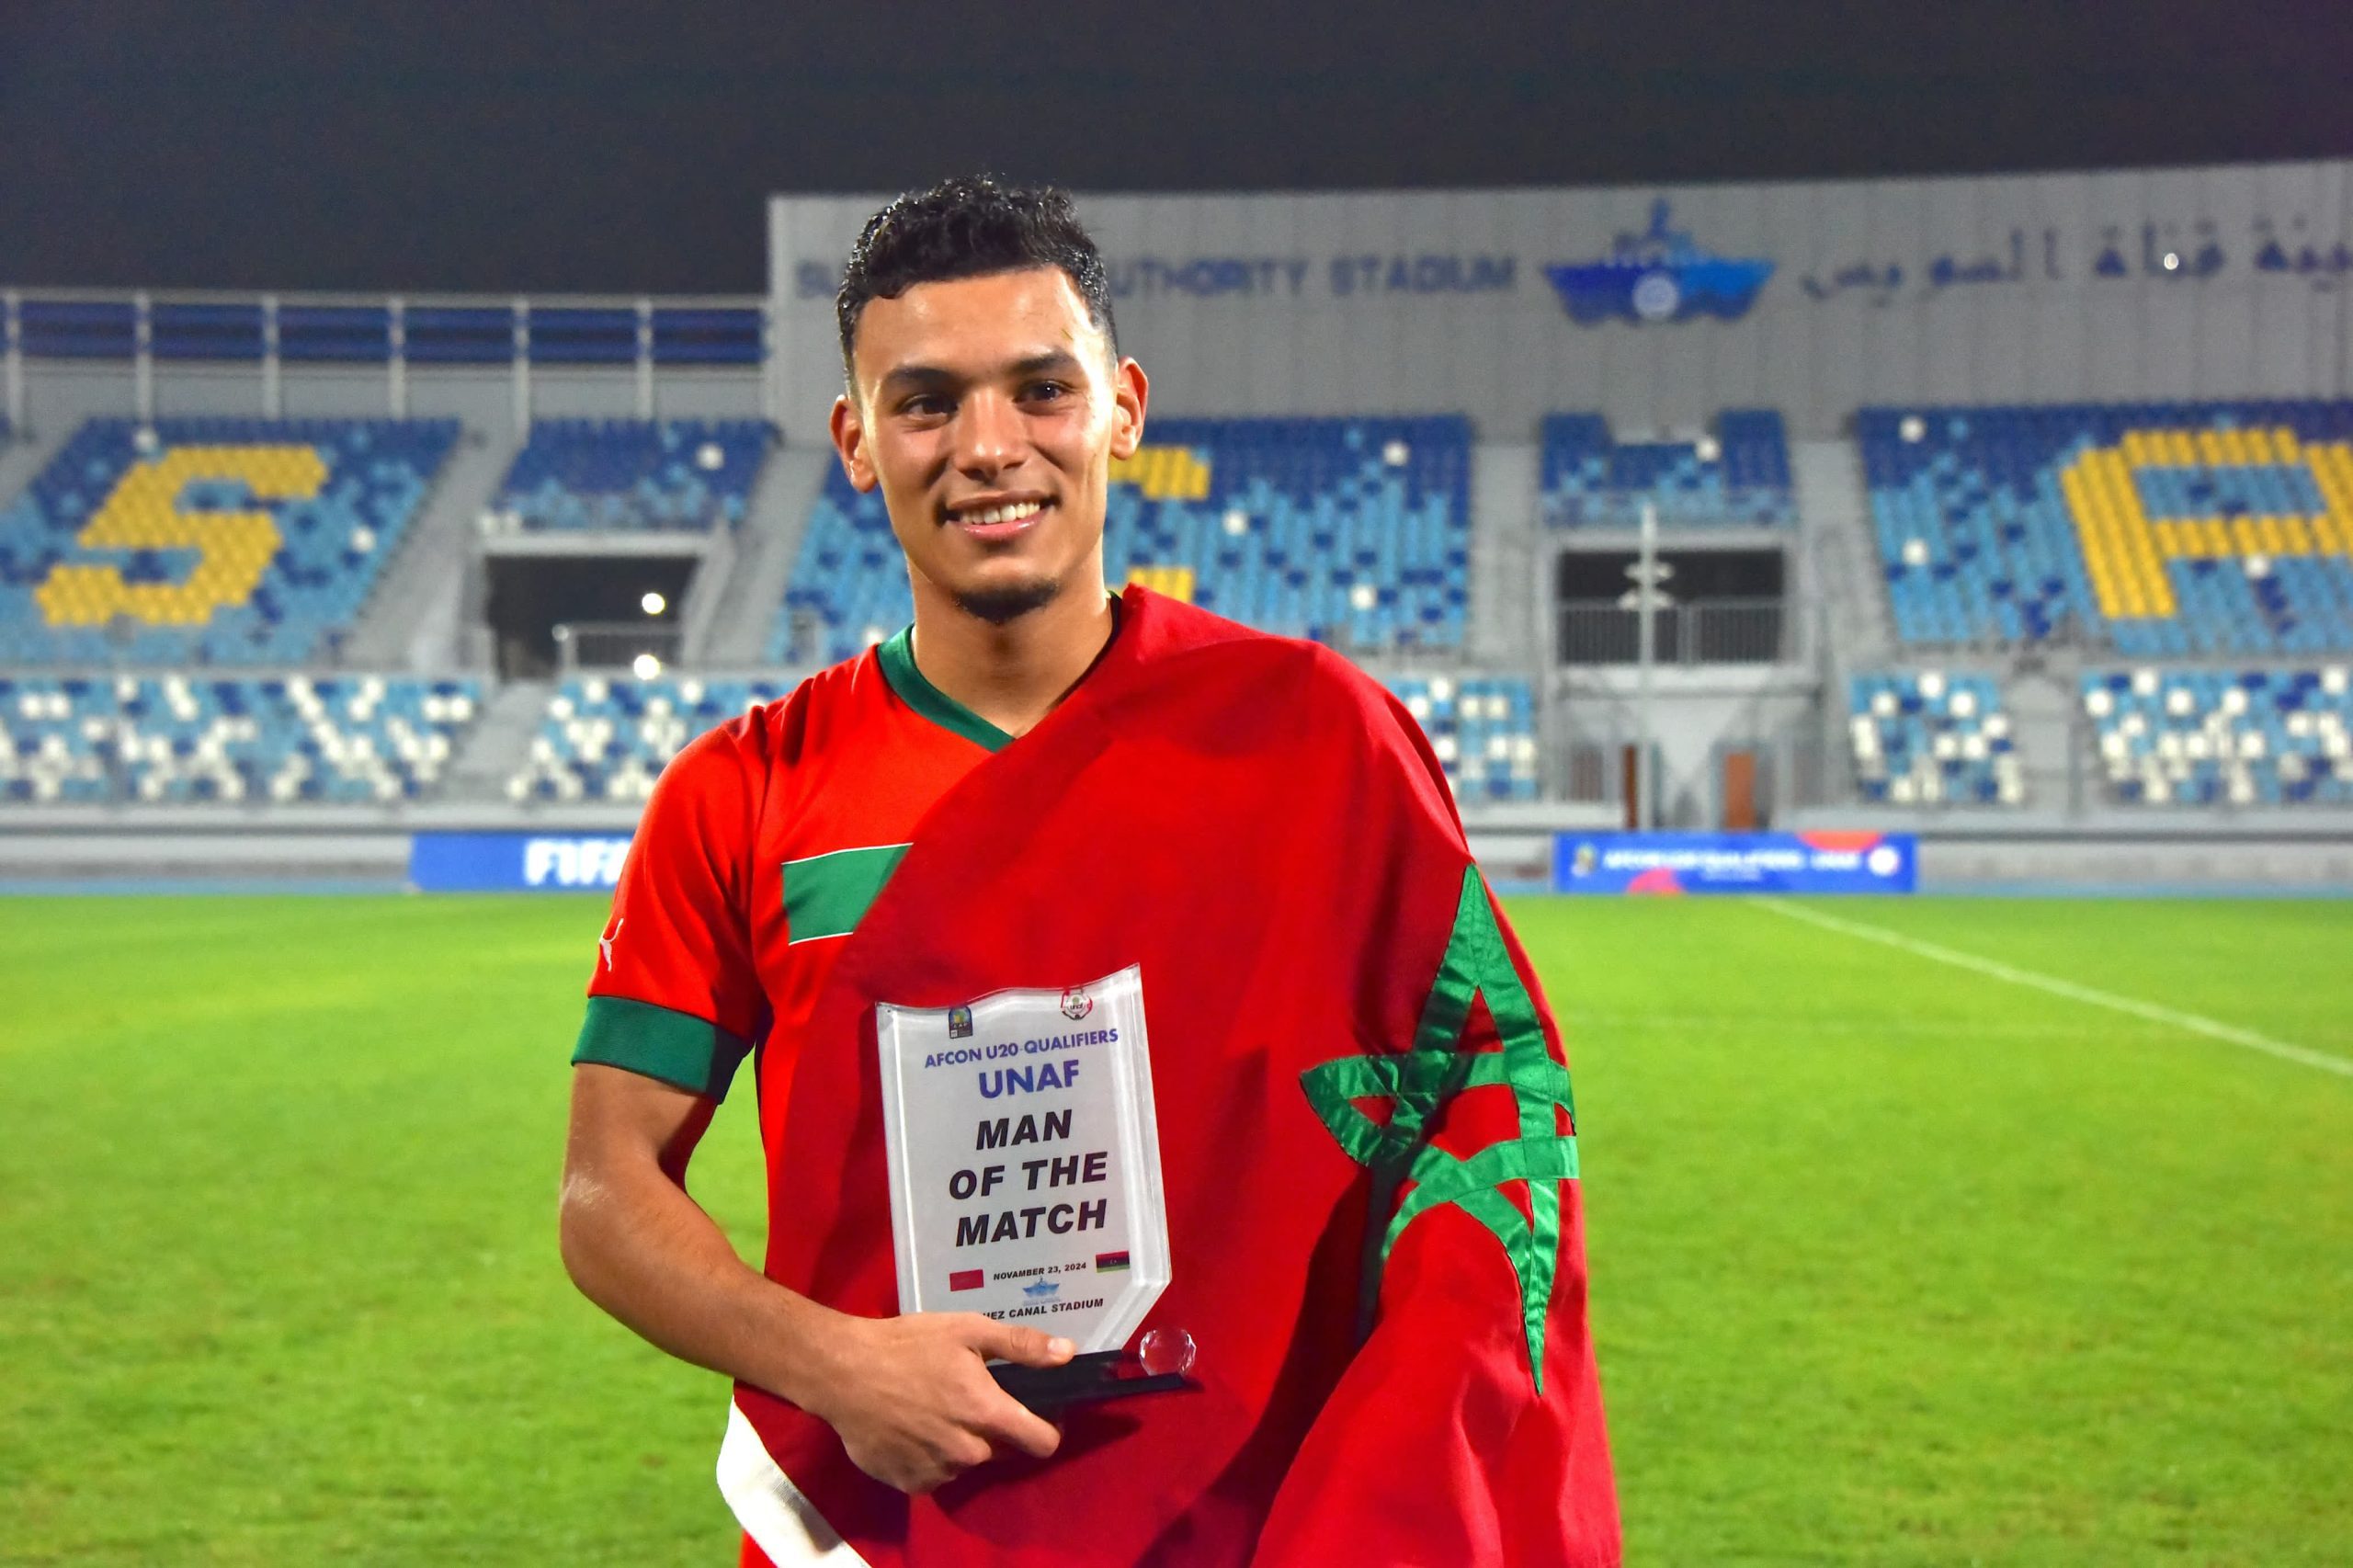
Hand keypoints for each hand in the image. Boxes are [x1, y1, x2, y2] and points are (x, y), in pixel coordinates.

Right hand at [802, 1312, 1074, 1493]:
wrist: (842, 1372)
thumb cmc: (907, 1345)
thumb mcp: (967, 1330)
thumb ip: (1021, 1345)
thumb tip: (1068, 1353)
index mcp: (987, 1414)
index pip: (1042, 1442)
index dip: (1049, 1427)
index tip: (1040, 1413)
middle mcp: (968, 1452)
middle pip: (1003, 1450)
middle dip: (996, 1428)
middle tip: (969, 1396)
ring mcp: (938, 1472)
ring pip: (968, 1461)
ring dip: (961, 1441)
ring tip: (935, 1408)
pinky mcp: (909, 1484)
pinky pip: (937, 1474)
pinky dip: (932, 1455)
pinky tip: (913, 1427)